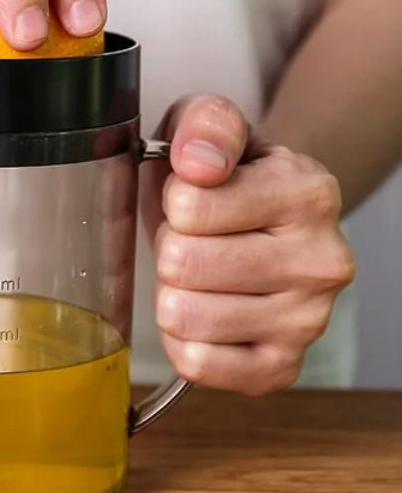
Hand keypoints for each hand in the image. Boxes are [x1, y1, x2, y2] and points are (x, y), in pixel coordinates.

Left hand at [142, 95, 355, 395]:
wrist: (259, 222)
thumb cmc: (227, 178)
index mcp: (309, 194)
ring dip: (173, 292)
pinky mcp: (281, 367)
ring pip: (182, 314)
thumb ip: (204, 125)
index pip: (188, 205)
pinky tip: (205, 313)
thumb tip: (198, 164)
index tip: (195, 198)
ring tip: (202, 274)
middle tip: (196, 240)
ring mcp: (308, 322)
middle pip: (181, 263)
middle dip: (171, 247)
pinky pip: (196, 363)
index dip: (173, 201)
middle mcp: (322, 261)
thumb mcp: (212, 127)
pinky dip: (182, 339)